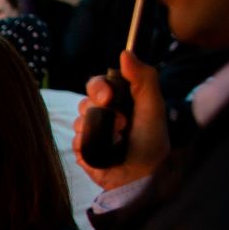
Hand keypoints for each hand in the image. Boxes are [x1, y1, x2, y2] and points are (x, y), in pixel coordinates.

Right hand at [73, 50, 169, 190]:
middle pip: (84, 101)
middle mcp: (104, 115)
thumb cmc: (152, 141)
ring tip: (117, 141)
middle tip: (118, 122)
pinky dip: (89, 145)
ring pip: (78, 121)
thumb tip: (125, 52)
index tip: (108, 97)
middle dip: (97, 110)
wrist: (142, 177)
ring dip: (97, 130)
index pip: (97, 84)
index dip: (98, 87)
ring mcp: (92, 133)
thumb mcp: (153, 106)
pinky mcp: (83, 150)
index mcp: (119, 101)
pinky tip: (105, 152)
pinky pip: (75, 141)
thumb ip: (143, 78)